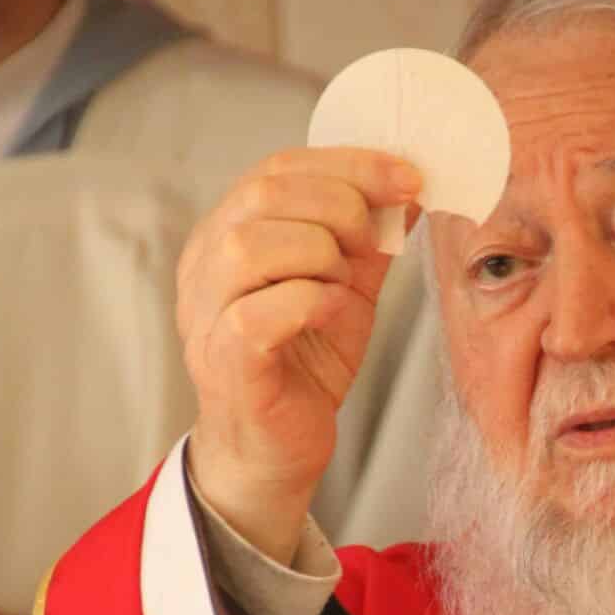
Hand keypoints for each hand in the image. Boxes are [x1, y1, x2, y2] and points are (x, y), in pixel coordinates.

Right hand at [177, 146, 421, 561]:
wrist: (280, 450)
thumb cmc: (305, 366)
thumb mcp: (348, 288)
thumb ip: (369, 241)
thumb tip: (408, 190)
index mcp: (230, 233)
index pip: (278, 168)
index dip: (349, 164)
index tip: (409, 177)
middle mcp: (205, 264)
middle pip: (263, 194)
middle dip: (341, 203)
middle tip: (377, 238)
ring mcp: (207, 312)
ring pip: (252, 245)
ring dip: (321, 253)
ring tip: (346, 286)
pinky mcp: (224, 359)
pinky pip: (260, 312)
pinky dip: (311, 303)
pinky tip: (333, 317)